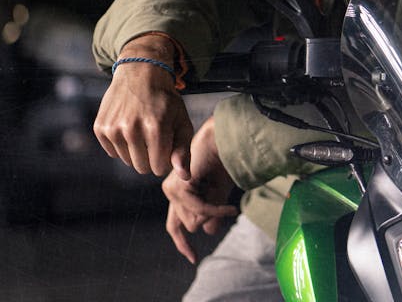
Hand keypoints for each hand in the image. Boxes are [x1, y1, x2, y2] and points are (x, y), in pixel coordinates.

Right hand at [93, 36, 192, 175]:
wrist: (141, 73)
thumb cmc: (166, 101)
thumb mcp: (181, 122)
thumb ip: (183, 151)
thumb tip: (185, 178)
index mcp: (156, 128)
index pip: (159, 168)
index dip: (166, 160)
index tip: (168, 146)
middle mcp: (131, 129)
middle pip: (141, 168)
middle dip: (151, 158)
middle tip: (155, 138)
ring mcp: (113, 128)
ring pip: (127, 161)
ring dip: (136, 151)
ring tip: (142, 129)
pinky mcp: (100, 127)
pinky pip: (112, 152)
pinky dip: (121, 145)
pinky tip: (128, 126)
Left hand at [163, 117, 237, 263]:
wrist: (224, 141)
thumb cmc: (224, 162)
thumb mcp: (220, 194)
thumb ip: (211, 213)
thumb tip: (207, 232)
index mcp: (179, 195)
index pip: (175, 226)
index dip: (183, 243)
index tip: (193, 259)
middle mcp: (171, 193)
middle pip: (189, 225)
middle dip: (209, 216)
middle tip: (221, 195)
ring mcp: (172, 190)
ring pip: (194, 221)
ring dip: (214, 211)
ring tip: (222, 190)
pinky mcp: (179, 187)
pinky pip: (200, 211)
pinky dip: (217, 211)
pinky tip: (230, 208)